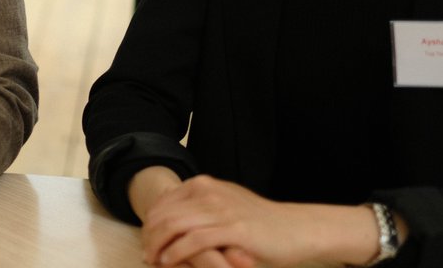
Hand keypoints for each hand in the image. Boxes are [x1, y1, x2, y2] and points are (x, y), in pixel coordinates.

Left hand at [140, 175, 377, 267]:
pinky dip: (176, 252)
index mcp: (204, 184)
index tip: (146, 241)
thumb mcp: (225, 206)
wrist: (296, 229)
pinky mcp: (234, 229)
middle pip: (163, 213)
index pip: (163, 202)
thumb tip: (168, 221)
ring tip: (153, 260)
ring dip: (158, 245)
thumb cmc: (259, 223)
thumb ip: (199, 208)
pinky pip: (194, 240)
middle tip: (146, 255)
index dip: (150, 223)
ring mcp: (222, 209)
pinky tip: (169, 261)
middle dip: (149, 235)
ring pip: (174, 225)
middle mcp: (210, 191)